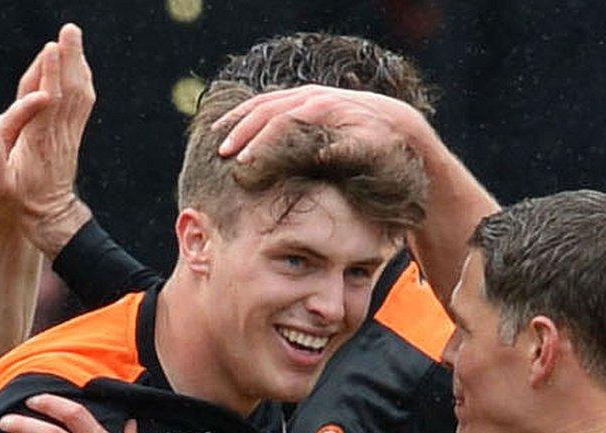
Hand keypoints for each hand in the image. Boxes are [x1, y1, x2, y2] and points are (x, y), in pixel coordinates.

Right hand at [0, 23, 95, 256]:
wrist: (48, 220)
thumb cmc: (17, 203)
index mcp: (38, 142)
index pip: (47, 102)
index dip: (50, 74)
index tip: (51, 48)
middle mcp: (58, 135)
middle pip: (68, 90)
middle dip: (69, 58)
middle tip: (70, 29)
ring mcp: (69, 135)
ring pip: (79, 94)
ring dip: (78, 64)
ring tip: (75, 37)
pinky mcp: (73, 136)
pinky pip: (82, 103)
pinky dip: (82, 80)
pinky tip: (80, 65)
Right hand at [213, 84, 428, 167]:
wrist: (390, 120)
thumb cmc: (378, 142)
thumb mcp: (369, 147)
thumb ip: (347, 151)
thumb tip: (323, 156)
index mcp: (322, 109)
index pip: (281, 124)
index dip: (261, 145)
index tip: (243, 164)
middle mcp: (311, 96)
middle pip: (266, 109)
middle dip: (241, 132)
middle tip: (221, 155)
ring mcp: (304, 93)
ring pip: (262, 102)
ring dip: (237, 120)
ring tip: (216, 140)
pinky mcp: (301, 96)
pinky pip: (267, 101)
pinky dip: (245, 113)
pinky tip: (230, 127)